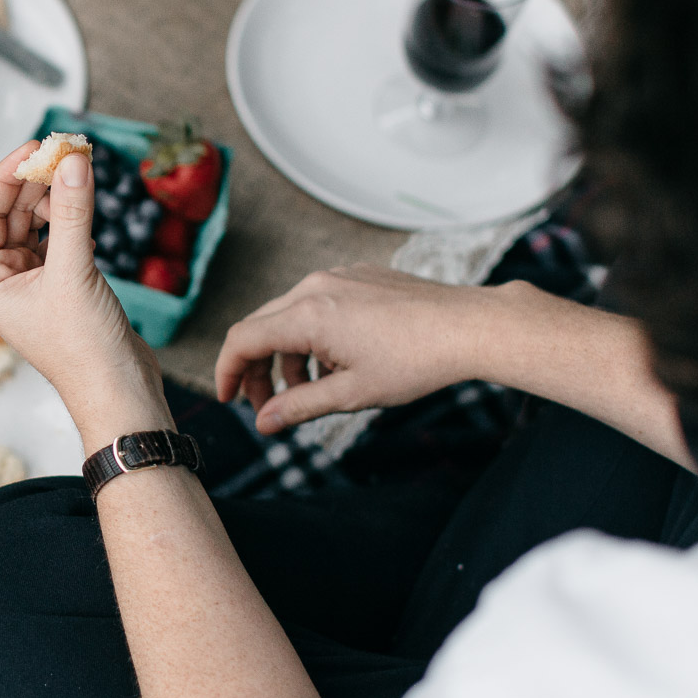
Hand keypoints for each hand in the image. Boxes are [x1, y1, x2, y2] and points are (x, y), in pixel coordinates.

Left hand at [0, 144, 171, 449]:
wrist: (119, 391)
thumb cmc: (85, 351)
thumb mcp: (74, 272)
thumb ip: (70, 212)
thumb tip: (71, 162)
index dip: (5, 176)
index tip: (33, 149)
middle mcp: (3, 282)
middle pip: (7, 214)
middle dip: (33, 181)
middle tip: (60, 151)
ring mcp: (31, 283)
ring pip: (33, 224)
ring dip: (52, 195)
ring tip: (74, 168)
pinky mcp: (60, 285)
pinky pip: (56, 238)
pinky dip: (68, 216)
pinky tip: (82, 201)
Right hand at [214, 266, 493, 434]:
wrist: (470, 326)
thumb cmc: (416, 362)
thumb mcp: (352, 393)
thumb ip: (300, 406)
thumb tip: (263, 421)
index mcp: (308, 315)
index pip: (243, 340)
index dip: (227, 372)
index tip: (229, 400)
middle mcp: (315, 286)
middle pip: (261, 326)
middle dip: (257, 368)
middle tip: (266, 406)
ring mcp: (339, 276)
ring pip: (290, 315)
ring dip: (287, 355)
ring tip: (309, 391)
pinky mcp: (359, 276)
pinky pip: (318, 304)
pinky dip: (312, 336)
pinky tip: (337, 363)